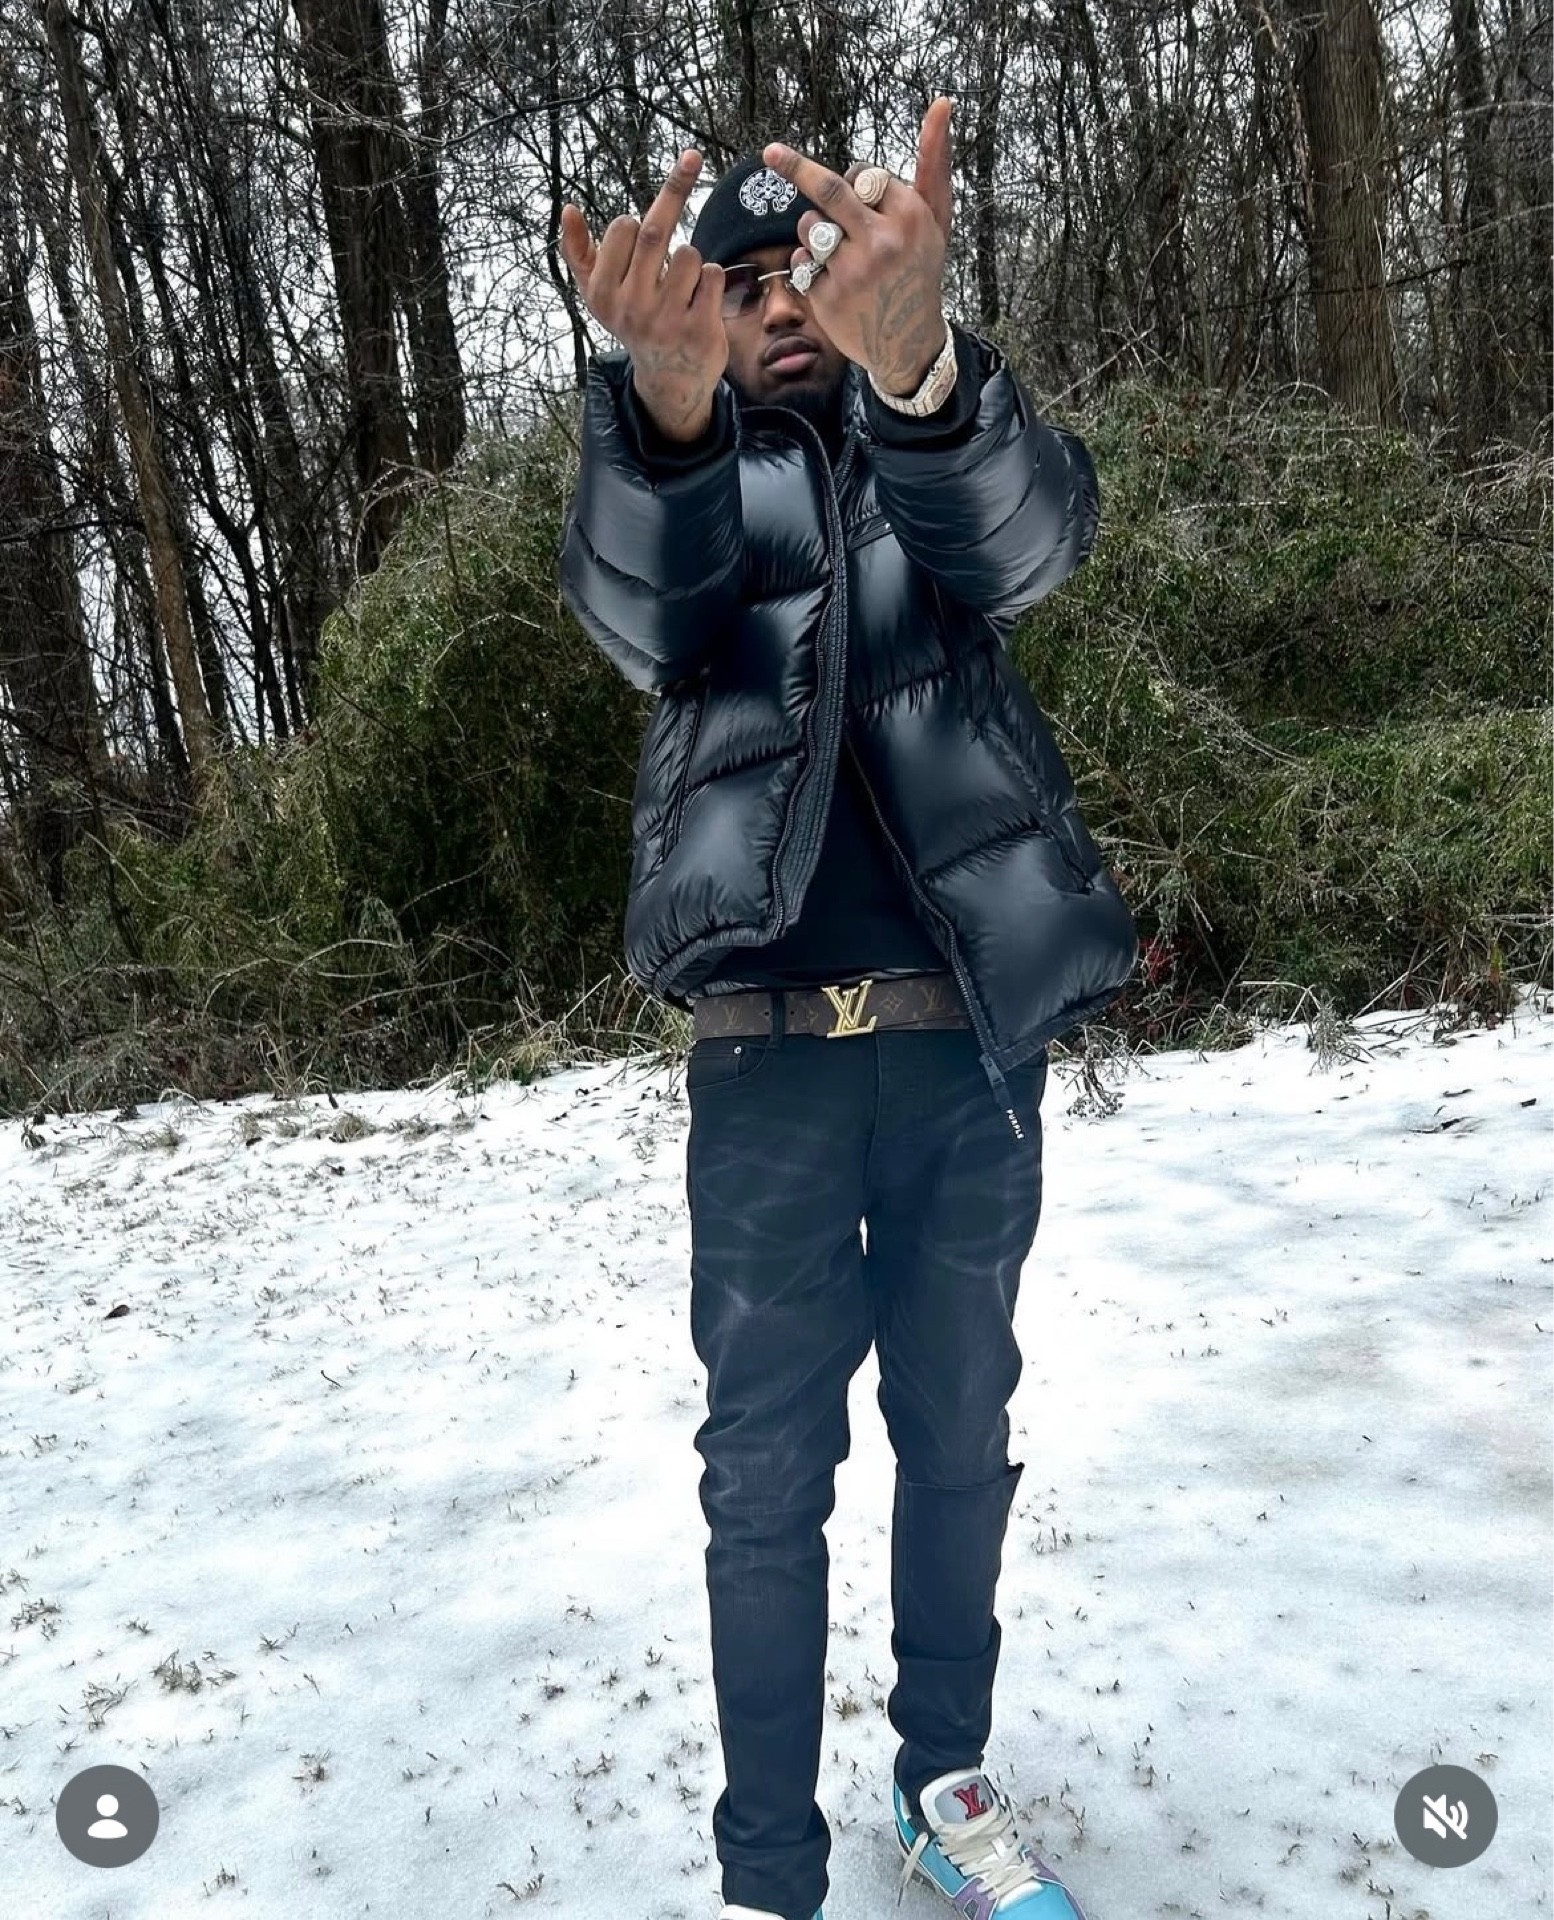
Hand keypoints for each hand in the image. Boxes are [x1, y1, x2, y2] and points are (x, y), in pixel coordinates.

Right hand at [559, 152, 728, 440]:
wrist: (669, 379)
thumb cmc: (633, 322)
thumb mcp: (599, 294)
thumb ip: (579, 252)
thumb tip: (567, 209)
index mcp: (603, 293)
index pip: (624, 228)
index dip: (637, 221)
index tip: (641, 227)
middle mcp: (632, 307)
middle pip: (656, 232)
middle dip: (674, 197)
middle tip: (690, 160)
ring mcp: (667, 320)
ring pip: (690, 253)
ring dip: (692, 255)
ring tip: (684, 281)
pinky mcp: (700, 329)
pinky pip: (713, 274)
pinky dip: (712, 276)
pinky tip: (701, 298)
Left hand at [761, 98, 953, 395]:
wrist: (909, 343)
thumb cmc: (921, 270)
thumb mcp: (936, 218)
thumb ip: (934, 161)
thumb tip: (942, 102)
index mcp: (909, 216)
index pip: (863, 175)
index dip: (856, 183)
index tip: (861, 197)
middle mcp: (881, 241)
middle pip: (827, 190)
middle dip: (795, 168)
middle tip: (770, 152)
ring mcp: (852, 271)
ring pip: (810, 226)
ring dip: (814, 231)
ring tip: (839, 254)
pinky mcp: (828, 297)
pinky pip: (801, 262)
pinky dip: (810, 266)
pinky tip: (832, 283)